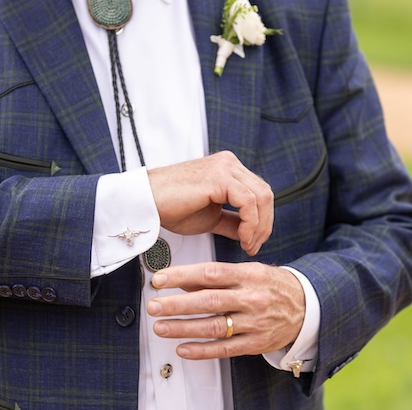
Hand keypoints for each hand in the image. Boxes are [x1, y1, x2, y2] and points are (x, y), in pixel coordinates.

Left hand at [146, 262, 304, 358]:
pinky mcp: (255, 343)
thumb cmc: (271, 285)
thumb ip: (216, 276)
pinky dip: (201, 350)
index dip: (181, 275)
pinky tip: (182, 348)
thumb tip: (181, 279)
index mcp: (247, 275)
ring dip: (183, 328)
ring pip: (213, 327)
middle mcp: (250, 298)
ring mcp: (254, 322)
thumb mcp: (248, 271)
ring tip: (160, 326)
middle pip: (208, 301)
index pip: (209, 273)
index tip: (159, 279)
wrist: (307, 305)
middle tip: (153, 305)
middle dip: (176, 304)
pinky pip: (225, 349)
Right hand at [147, 151, 272, 255]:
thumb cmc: (170, 208)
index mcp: (228, 169)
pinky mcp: (220, 177)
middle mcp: (229, 164)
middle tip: (254, 246)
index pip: (258, 192)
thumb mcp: (210, 217)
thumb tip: (250, 233)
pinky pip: (248, 201)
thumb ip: (231, 221)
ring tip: (247, 244)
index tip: (253, 242)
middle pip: (265, 193)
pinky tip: (242, 237)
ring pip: (262, 197)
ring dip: (259, 226)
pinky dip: (250, 222)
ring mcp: (225, 167)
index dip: (262, 220)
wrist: (146, 202)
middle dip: (265, 224)